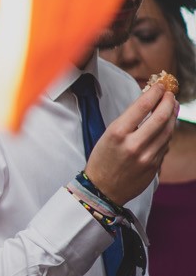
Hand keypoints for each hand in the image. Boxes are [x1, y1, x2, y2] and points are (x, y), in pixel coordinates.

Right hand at [87, 77, 180, 205]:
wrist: (103, 189)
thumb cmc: (102, 159)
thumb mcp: (108, 135)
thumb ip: (128, 120)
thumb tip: (148, 103)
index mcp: (117, 133)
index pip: (142, 106)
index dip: (155, 93)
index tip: (160, 86)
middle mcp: (134, 144)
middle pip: (160, 117)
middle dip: (169, 102)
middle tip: (170, 94)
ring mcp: (147, 157)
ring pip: (168, 131)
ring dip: (173, 116)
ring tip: (173, 106)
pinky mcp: (155, 166)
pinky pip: (166, 145)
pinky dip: (168, 132)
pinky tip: (167, 126)